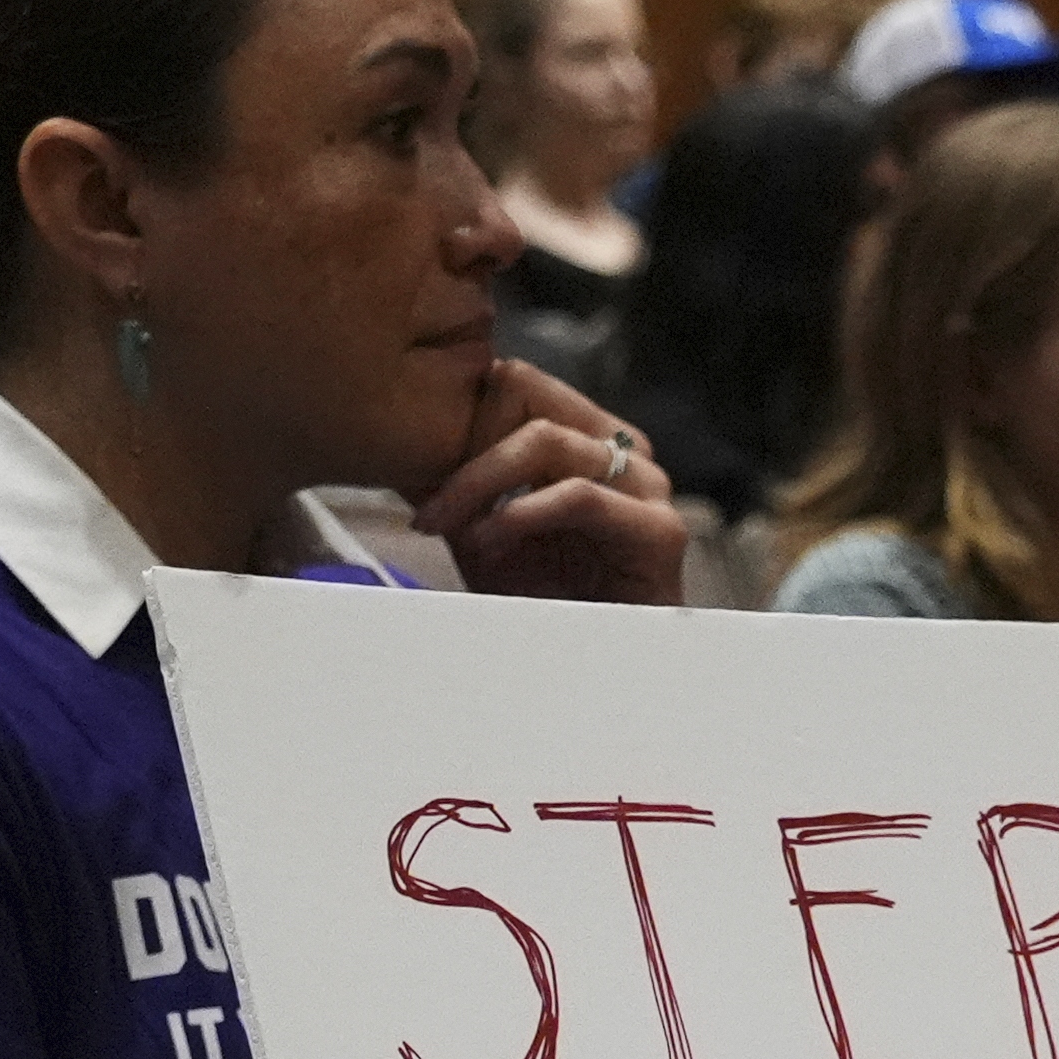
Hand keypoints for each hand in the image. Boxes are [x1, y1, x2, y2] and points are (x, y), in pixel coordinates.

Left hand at [413, 359, 686, 605]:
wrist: (593, 677)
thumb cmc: (540, 607)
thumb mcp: (482, 532)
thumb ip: (459, 483)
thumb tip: (397, 439)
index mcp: (588, 439)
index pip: (514, 381)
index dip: (461, 420)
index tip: (416, 478)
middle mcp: (624, 449)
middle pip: (524, 391)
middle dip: (463, 450)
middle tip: (428, 510)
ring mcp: (647, 486)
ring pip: (544, 438)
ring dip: (481, 483)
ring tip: (449, 529)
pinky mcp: (660, 532)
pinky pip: (577, 496)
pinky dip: (520, 516)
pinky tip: (487, 544)